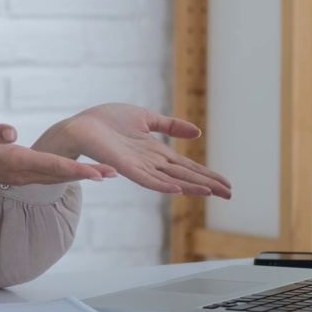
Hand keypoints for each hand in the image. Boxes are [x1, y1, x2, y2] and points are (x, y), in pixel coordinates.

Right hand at [0, 121, 116, 203]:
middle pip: (62, 175)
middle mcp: (23, 173)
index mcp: (16, 161)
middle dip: (89, 175)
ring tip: (107, 173)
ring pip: (58, 177)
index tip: (97, 172)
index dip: (76, 168)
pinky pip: (51, 176)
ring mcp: (23, 176)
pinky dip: (69, 174)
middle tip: (115, 172)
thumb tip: (12, 131)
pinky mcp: (22, 174)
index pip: (52, 165)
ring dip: (83, 175)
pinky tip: (82, 171)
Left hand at [36, 104, 231, 198]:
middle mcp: (151, 163)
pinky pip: (147, 179)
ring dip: (191, 187)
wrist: (82, 125)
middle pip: (185, 176)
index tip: (226, 183)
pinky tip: (178, 190)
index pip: (187, 166)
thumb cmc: (108, 121)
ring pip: (171, 181)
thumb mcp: (146, 118)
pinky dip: (163, 185)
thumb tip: (197, 133)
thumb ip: (171, 126)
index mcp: (157, 152)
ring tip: (211, 193)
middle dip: (207, 184)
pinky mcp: (126, 167)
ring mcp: (139, 167)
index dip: (207, 174)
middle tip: (229, 193)